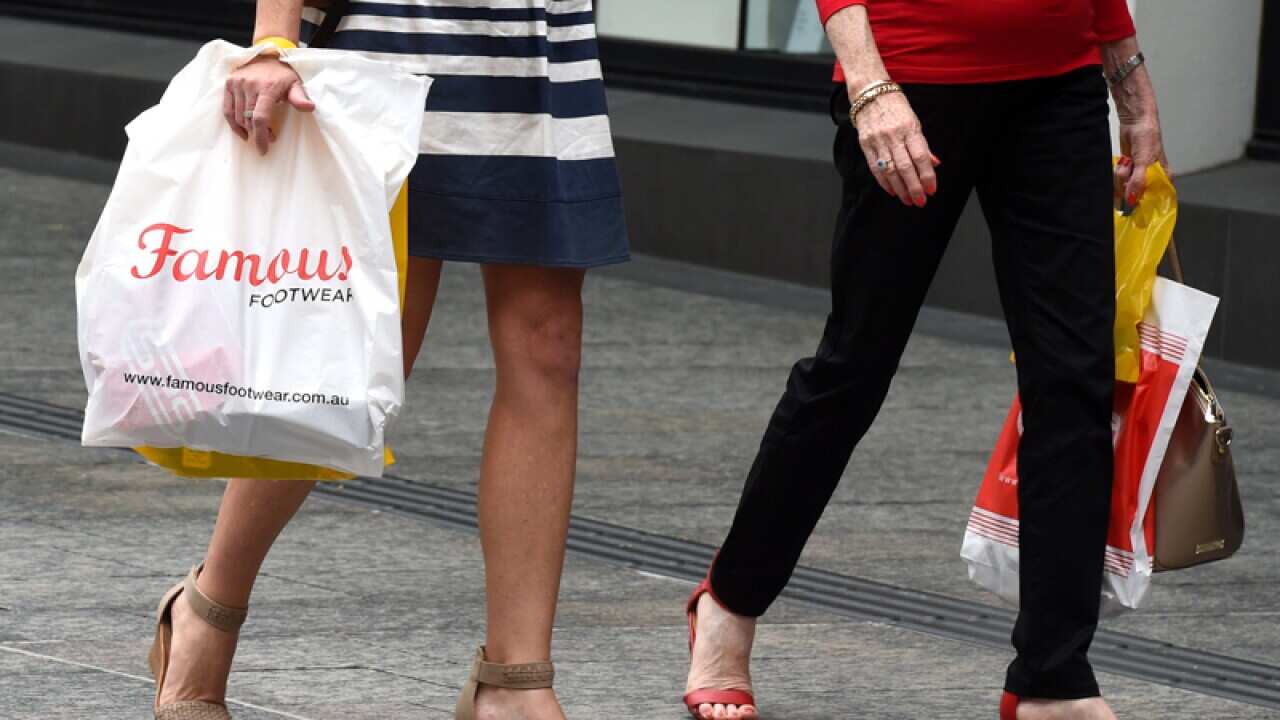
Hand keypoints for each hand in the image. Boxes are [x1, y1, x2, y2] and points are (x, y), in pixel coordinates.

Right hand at [223, 54, 314, 154]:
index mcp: (267, 87)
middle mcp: (249, 85)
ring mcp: (237, 84)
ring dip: (247, 130)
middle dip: (257, 134)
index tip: (263, 149)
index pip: (260, 117)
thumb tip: (310, 108)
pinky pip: (227, 109)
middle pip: (248, 120)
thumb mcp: (296, 84)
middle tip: (268, 138)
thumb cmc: (284, 73)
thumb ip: (300, 97)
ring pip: (238, 116)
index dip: (261, 136)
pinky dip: (233, 123)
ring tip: (258, 133)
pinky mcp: (229, 83)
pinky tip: (242, 131)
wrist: (268, 54)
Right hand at [852, 90, 939, 206]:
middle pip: (905, 167)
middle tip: (920, 201)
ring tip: (908, 200)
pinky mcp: (866, 144)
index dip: (927, 175)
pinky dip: (884, 182)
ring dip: (900, 188)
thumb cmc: (896, 107)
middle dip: (914, 187)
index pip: (920, 157)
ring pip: (890, 170)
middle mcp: (893, 135)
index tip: (932, 189)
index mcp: (909, 128)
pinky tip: (892, 191)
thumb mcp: (914, 122)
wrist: (870, 93)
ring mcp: (878, 140)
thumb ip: (923, 145)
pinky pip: (875, 167)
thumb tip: (934, 164)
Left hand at [1108, 55, 1168, 206]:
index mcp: (1163, 178)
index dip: (1145, 206)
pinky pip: (1118, 181)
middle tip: (1129, 172)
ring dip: (1121, 177)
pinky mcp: (1126, 171)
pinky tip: (1122, 163)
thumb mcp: (1144, 161)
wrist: (1135, 121)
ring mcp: (1137, 176)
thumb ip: (1138, 182)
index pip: (1156, 200)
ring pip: (1124, 189)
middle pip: (1136, 196)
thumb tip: (1132, 200)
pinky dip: (1117, 174)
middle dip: (1127, 187)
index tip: (1135, 209)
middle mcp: (1151, 179)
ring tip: (1127, 163)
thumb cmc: (1147, 137)